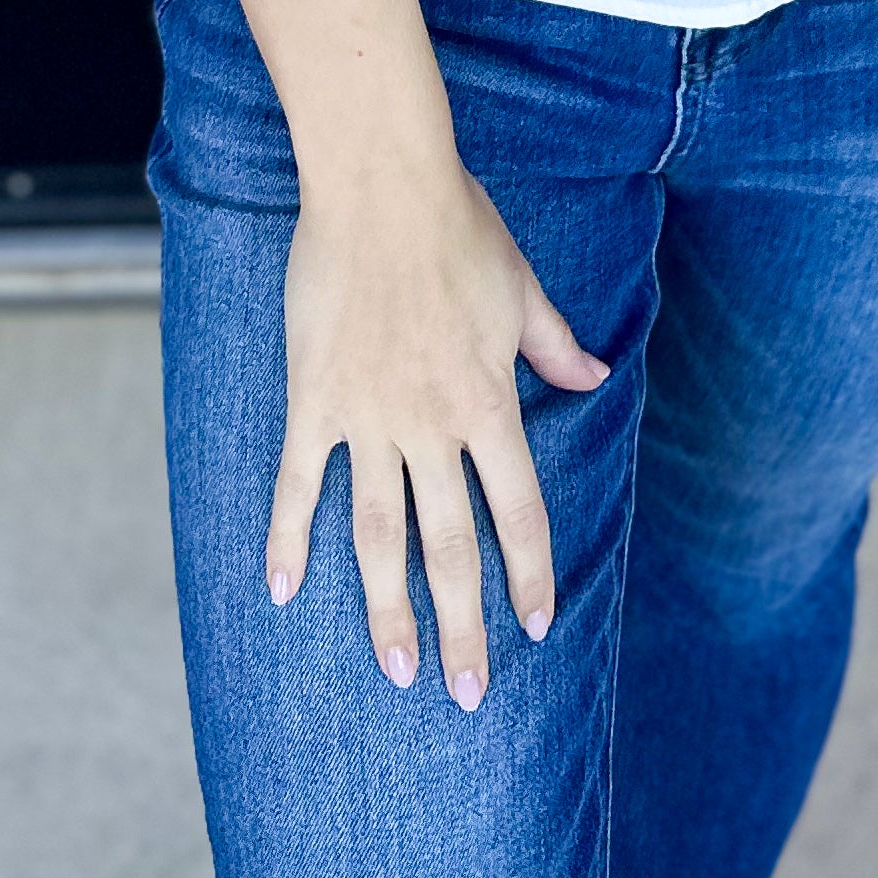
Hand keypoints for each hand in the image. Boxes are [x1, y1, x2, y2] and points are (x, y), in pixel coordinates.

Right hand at [271, 145, 608, 709]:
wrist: (381, 182)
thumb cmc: (457, 224)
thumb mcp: (521, 286)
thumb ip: (554, 342)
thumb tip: (596, 372)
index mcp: (488, 400)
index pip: (518, 510)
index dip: (528, 573)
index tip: (533, 628)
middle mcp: (431, 422)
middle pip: (450, 544)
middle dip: (461, 625)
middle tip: (462, 694)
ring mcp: (368, 416)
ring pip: (378, 534)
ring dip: (387, 608)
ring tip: (396, 668)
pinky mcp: (314, 398)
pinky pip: (298, 481)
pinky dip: (287, 537)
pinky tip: (281, 589)